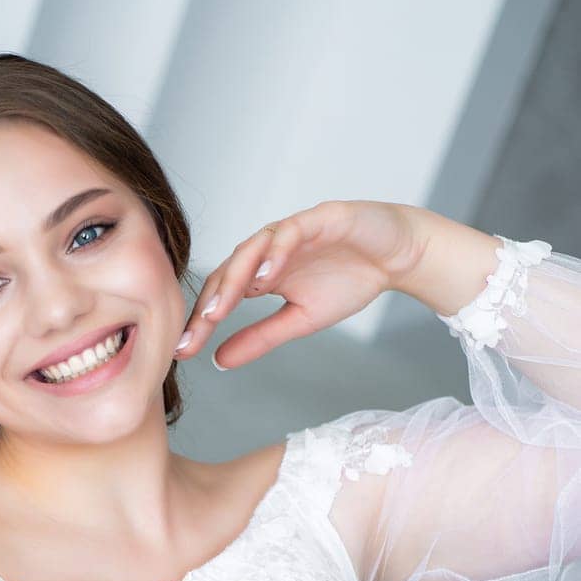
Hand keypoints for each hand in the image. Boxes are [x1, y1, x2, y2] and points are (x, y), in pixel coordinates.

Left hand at [174, 199, 430, 370]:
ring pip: (252, 249)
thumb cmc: (350, 281)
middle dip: (209, 304)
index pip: (222, 295)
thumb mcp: (300, 320)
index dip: (202, 322)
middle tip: (194, 334)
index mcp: (262, 273)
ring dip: (234, 278)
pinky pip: (291, 233)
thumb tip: (218, 361)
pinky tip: (264, 277)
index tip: (183, 351)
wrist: (397, 256)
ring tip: (219, 310)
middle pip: (228, 273)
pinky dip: (275, 253)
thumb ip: (260, 337)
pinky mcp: (320, 218)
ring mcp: (292, 231)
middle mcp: (269, 250)